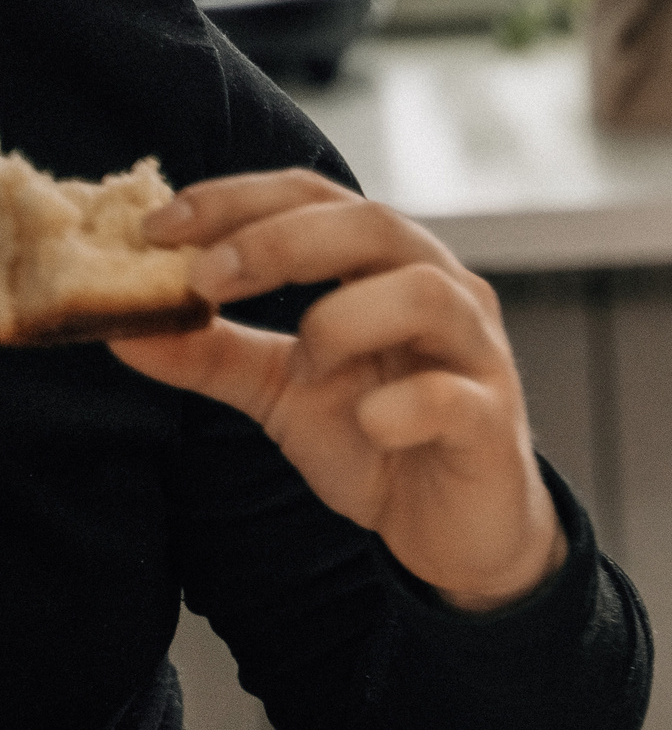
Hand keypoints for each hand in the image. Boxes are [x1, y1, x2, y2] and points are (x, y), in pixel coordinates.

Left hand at [110, 170, 565, 612]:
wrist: (454, 532)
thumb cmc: (381, 444)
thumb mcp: (282, 392)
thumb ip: (214, 354)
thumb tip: (122, 327)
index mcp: (388, 268)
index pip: (314, 198)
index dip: (235, 200)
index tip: (158, 230)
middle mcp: (444, 292)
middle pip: (373, 223)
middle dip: (277, 241)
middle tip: (205, 280)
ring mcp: (477, 354)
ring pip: (424, 293)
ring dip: (342, 320)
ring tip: (305, 368)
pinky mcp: (491, 422)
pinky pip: (447, 398)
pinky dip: (394, 408)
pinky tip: (368, 428)